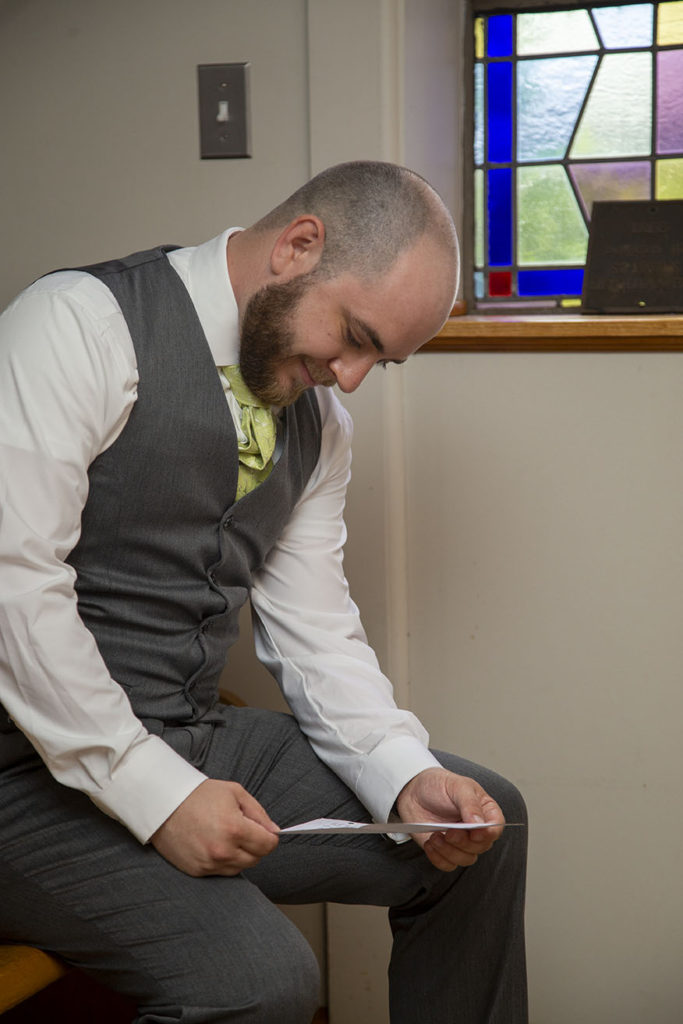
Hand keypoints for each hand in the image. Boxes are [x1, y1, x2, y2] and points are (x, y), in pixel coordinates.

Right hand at [150, 779, 279, 876]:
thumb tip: (274, 831)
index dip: (270, 837)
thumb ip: (259, 813)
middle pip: (256, 858)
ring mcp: (209, 863)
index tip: (265, 831)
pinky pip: (222, 872)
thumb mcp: (235, 793)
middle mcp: (223, 850)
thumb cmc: (199, 795)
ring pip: (240, 867)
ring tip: (227, 835)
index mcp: (235, 829)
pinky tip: (215, 844)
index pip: (267, 845)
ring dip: (240, 854)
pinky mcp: (197, 871)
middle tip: (244, 829)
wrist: (164, 804)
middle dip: (256, 845)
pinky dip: (224, 861)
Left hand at [396, 767, 504, 871]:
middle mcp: (476, 829)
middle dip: (464, 842)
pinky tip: (430, 842)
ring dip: (449, 850)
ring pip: (466, 859)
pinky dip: (438, 857)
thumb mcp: (457, 786)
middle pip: (481, 847)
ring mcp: (461, 841)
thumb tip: (480, 825)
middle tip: (449, 831)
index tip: (474, 832)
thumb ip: (470, 804)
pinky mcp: (445, 851)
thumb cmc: (439, 785)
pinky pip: (448, 865)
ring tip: (435, 835)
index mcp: (485, 811)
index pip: (496, 827)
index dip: (487, 834)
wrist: (413, 791)